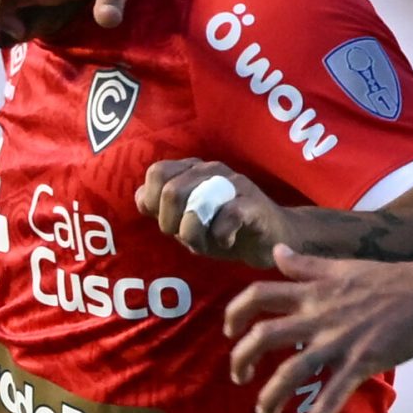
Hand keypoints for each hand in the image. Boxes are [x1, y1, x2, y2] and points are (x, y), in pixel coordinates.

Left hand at [137, 158, 290, 268]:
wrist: (273, 238)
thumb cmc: (226, 229)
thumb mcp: (187, 221)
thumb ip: (162, 208)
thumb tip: (140, 197)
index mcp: (193, 170)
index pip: (157, 173)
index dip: (153, 202)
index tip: (167, 223)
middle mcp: (212, 171)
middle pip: (171, 191)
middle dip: (171, 223)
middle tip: (186, 237)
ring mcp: (234, 185)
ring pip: (196, 202)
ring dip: (192, 232)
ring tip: (205, 242)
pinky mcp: (253, 204)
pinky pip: (226, 217)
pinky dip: (219, 236)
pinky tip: (226, 242)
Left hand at [226, 247, 412, 412]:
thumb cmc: (389, 279)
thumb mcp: (341, 265)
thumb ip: (305, 264)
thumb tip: (277, 252)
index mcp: (312, 291)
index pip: (259, 295)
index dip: (236, 312)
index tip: (230, 330)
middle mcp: (317, 316)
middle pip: (263, 337)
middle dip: (242, 359)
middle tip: (238, 375)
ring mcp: (337, 342)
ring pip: (290, 372)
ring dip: (270, 396)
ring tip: (264, 412)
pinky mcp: (359, 363)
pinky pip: (331, 396)